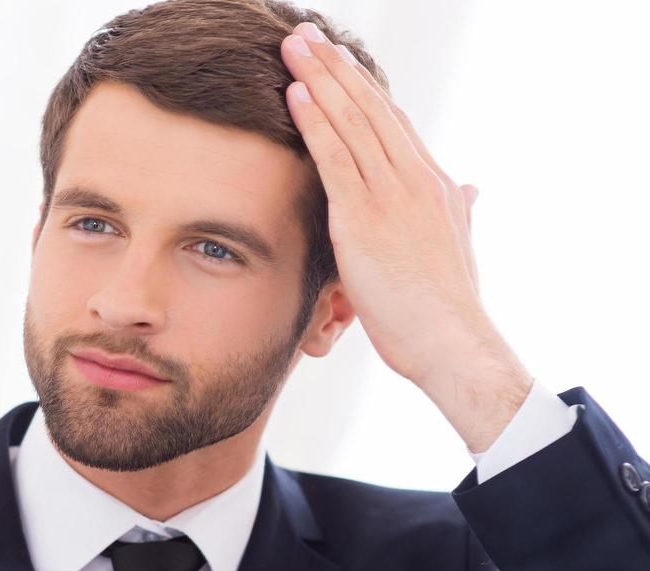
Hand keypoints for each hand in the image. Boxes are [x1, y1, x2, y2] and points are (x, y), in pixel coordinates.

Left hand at [280, 22, 531, 452]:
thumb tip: (470, 190)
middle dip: (335, 69)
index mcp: (432, 184)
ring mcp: (391, 195)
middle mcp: (414, 178)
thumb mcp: (454, 249)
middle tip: (305, 36)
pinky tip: (296, 94)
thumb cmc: (445, 309)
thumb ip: (457, 213)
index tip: (337, 61)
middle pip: (369, 108)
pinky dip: (315, 123)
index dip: (361, 88)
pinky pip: (336, 159)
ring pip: (352, 122)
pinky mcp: (365, 218)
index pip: (391, 122)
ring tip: (293, 47)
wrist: (451, 341)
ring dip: (320, 80)